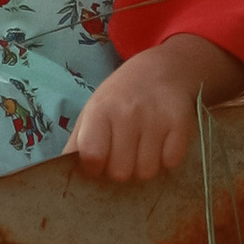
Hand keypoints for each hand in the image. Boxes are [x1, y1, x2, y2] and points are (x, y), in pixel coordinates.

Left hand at [64, 36, 243, 183]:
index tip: (99, 161)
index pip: (92, 156)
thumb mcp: (93, 110)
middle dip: (121, 169)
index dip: (94, 167)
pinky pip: (171, 163)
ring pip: (147, 172)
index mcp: (100, 111)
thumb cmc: (121, 96)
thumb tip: (61, 173)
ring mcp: (156, 118)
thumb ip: (78, 142)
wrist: (162, 69)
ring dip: (144, 166)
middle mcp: (128, 113)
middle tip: (125, 153)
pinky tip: (162, 143)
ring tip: (143, 147)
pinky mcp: (182, 123)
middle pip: (121, 172)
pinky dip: (167, 160)